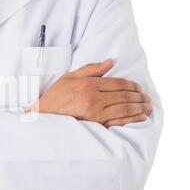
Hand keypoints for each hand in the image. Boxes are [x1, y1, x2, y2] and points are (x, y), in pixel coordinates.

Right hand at [37, 59, 152, 126]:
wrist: (41, 118)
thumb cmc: (54, 98)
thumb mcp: (69, 78)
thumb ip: (90, 69)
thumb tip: (110, 62)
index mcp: (88, 85)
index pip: (117, 83)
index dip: (131, 85)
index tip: (138, 88)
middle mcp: (94, 99)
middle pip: (124, 96)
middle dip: (139, 96)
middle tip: (147, 98)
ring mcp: (95, 115)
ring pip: (124, 109)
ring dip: (139, 107)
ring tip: (147, 107)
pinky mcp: (95, 127)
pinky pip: (118, 122)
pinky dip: (132, 120)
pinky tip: (140, 118)